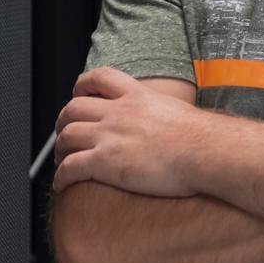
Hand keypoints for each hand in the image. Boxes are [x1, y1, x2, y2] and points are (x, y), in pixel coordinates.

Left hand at [54, 67, 203, 196]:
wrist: (204, 151)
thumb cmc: (200, 137)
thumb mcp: (176, 110)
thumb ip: (159, 111)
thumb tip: (165, 121)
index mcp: (137, 96)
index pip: (100, 78)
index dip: (82, 85)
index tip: (78, 94)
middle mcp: (118, 112)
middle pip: (74, 108)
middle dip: (63, 121)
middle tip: (64, 132)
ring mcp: (110, 136)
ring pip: (67, 136)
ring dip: (59, 149)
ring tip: (62, 159)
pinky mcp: (105, 162)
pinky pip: (71, 168)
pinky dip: (61, 177)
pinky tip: (62, 184)